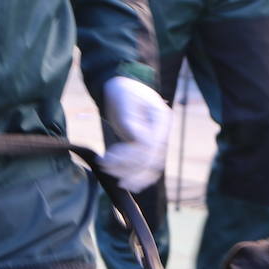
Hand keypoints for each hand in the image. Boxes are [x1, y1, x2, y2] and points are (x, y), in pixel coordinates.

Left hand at [100, 75, 170, 193]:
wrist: (123, 88)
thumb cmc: (123, 91)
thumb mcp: (125, 100)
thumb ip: (131, 119)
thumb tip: (138, 140)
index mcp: (161, 118)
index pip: (150, 145)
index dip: (130, 155)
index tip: (110, 156)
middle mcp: (162, 132)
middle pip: (150, 159)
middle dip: (128, 167)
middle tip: (106, 167)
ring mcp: (156, 141)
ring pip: (148, 167)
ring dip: (129, 174)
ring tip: (108, 170)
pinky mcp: (147, 148)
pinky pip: (145, 166)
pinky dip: (135, 175)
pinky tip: (123, 180)